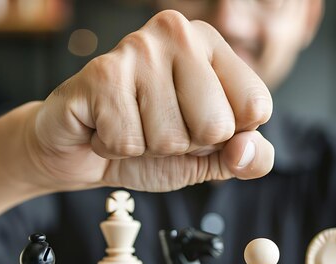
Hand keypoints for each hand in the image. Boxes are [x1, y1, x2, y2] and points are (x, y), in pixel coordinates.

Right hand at [26, 10, 273, 191]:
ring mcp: (137, 49)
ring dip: (148, 149)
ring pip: (170, 138)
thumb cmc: (148, 142)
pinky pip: (128, 142)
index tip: (194, 125)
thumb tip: (247, 152)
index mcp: (211, 44)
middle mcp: (178, 34)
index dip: (225, 137)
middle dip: (185, 146)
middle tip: (157, 128)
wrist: (80, 151)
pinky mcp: (101, 74)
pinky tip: (104, 128)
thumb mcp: (210, 156)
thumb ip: (249, 157)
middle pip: (215, 126)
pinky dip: (115, 149)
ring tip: (130, 125)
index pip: (255, 106)